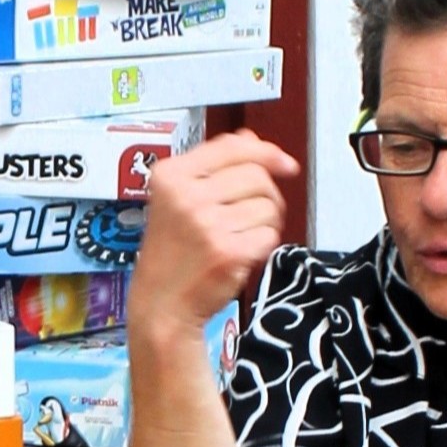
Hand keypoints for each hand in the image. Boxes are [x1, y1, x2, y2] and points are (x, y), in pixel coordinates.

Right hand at [133, 131, 296, 326]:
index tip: (284, 163)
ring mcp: (207, 225)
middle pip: (256, 175)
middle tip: (253, 214)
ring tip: (244, 235)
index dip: (266, 152)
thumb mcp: (177, 200)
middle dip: (266, 194)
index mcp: (171, 176)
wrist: (161, 305)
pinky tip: (243, 252)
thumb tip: (251, 141)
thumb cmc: (172, 254)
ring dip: (267, 220)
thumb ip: (213, 166)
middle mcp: (186, 197)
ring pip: (267, 205)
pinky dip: (264, 244)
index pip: (231, 147)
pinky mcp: (228, 252)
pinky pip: (269, 234)